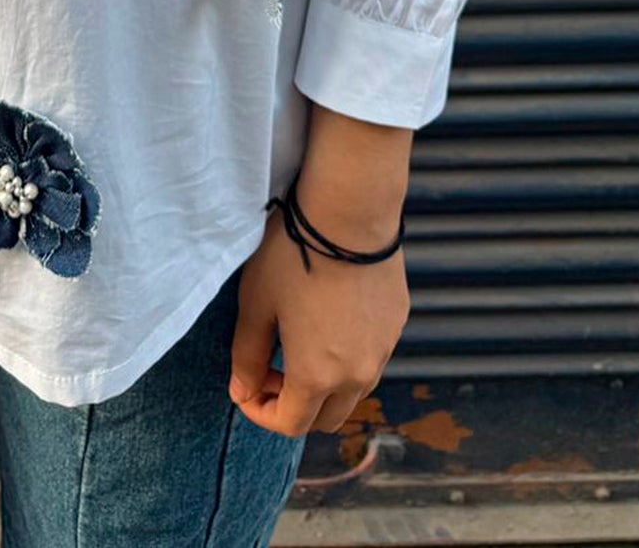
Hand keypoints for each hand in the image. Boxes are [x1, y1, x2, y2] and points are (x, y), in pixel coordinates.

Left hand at [227, 199, 408, 438]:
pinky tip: (330, 319)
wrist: (348, 214)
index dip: (262, 413)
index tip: (247, 389)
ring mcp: (382, 351)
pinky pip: (371, 359)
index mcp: (317, 376)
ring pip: (352, 392)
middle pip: (326, 418)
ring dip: (324, 386)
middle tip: (271, 367)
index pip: (291, 425)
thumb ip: (246, 356)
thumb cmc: (293, 256)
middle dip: (294, 405)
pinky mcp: (396, 325)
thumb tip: (241, 392)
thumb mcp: (256, 304)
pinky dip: (348, 357)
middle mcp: (356, 375)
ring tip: (300, 343)